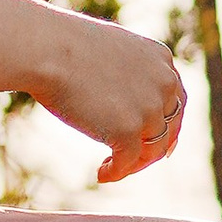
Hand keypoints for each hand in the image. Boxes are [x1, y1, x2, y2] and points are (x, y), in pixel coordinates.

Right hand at [36, 14, 186, 183]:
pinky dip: (116, 172)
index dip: (168, 125)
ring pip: (152, 149)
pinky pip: (128, 161)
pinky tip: (101, 174)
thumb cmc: (64, 47)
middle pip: (169, 127)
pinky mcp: (128, 130)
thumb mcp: (110, 52)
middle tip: (132, 163)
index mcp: (160, 59)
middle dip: (151, 149)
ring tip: (109, 168)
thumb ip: (126, 73)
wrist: (46, 50)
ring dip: (133, 163)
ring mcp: (149, 107)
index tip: (157, 143)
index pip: (176, 100)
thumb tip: (124, 103)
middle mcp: (163, 83)